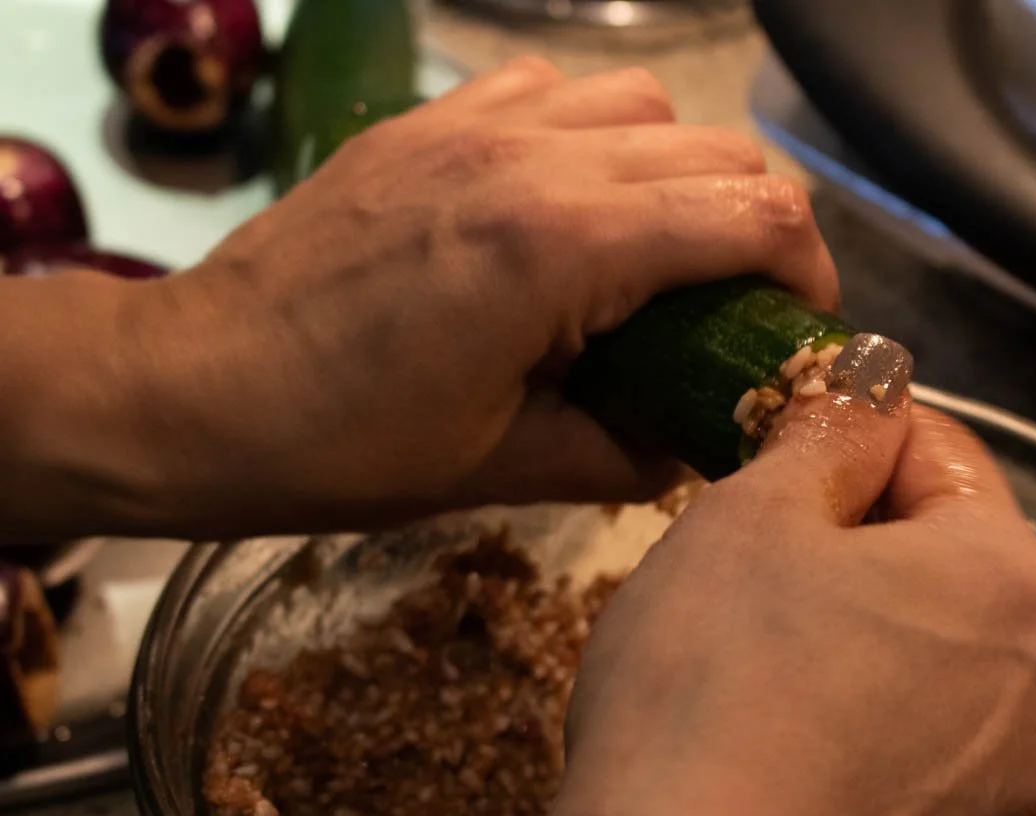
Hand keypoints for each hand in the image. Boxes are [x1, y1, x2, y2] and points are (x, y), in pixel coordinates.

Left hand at [1, 57, 837, 538]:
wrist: (191, 387)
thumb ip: (626, 451)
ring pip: (647, 104)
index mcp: (562, 247)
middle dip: (760, 228)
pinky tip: (573, 202)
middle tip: (738, 308)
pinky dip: (599, 136)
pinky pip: (558, 91)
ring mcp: (476, 123)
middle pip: (721, 151)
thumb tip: (698, 448)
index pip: (754, 216)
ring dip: (684, 172)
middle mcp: (533, 157)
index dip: (806, 275)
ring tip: (659, 251)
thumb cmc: (340, 444)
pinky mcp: (430, 118)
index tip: (797, 332)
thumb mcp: (502, 467)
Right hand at [481, 382, 1035, 815]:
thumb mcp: (754, 515)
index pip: (939, 448)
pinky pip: (902, 731)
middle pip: (940, 552)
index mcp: (1014, 579)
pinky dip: (843, 703)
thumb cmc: (712, 693)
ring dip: (840, 618)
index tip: (762, 440)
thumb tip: (870, 380)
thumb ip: (828, 430)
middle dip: (842, 531)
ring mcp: (997, 779)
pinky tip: (759, 723)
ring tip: (738, 643)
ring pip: (920, 644)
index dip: (843, 428)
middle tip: (737, 547)